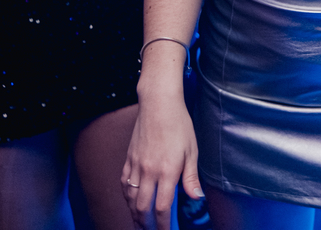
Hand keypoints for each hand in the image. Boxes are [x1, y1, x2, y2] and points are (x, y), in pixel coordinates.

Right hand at [122, 89, 201, 229]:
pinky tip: (130, 202)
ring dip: (134, 214)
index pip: (162, 208)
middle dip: (146, 225)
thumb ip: (191, 177)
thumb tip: (196, 198)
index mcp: (167, 171)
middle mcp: (148, 171)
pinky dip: (126, 197)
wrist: (158, 103)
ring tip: (140, 224)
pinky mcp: (128, 158)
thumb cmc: (179, 124)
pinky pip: (124, 184)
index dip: (164, 225)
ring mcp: (136, 165)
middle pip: (142, 208)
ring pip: (130, 199)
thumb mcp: (191, 150)